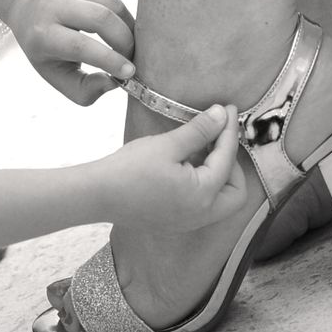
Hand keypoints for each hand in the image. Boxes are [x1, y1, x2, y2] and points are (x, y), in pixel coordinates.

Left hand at [0, 0, 137, 104]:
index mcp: (42, 33)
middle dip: (124, 42)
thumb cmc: (43, 47)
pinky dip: (124, 17)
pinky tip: (121, 31)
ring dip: (129, 29)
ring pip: (112, 5)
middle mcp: (54, 5)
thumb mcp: (53, 74)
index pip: (79, 45)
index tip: (129, 72)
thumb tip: (113, 83)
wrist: (27, 3)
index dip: (108, 59)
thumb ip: (83, 89)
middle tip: (131, 59)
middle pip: (101, 18)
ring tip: (128, 47)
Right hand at [109, 105, 249, 232]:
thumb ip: (199, 130)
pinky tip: (187, 164)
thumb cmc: (129, 169)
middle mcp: (201, 215)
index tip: (228, 110)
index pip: (227, 159)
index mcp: (203, 196)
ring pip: (219, 201)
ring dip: (218, 175)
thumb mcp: (168, 144)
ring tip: (201, 147)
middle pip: (236, 192)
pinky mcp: (175, 222)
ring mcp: (188, 222)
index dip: (229, 132)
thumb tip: (221, 115)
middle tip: (220, 139)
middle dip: (233, 165)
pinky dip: (203, 185)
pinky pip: (202, 205)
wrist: (96, 195)